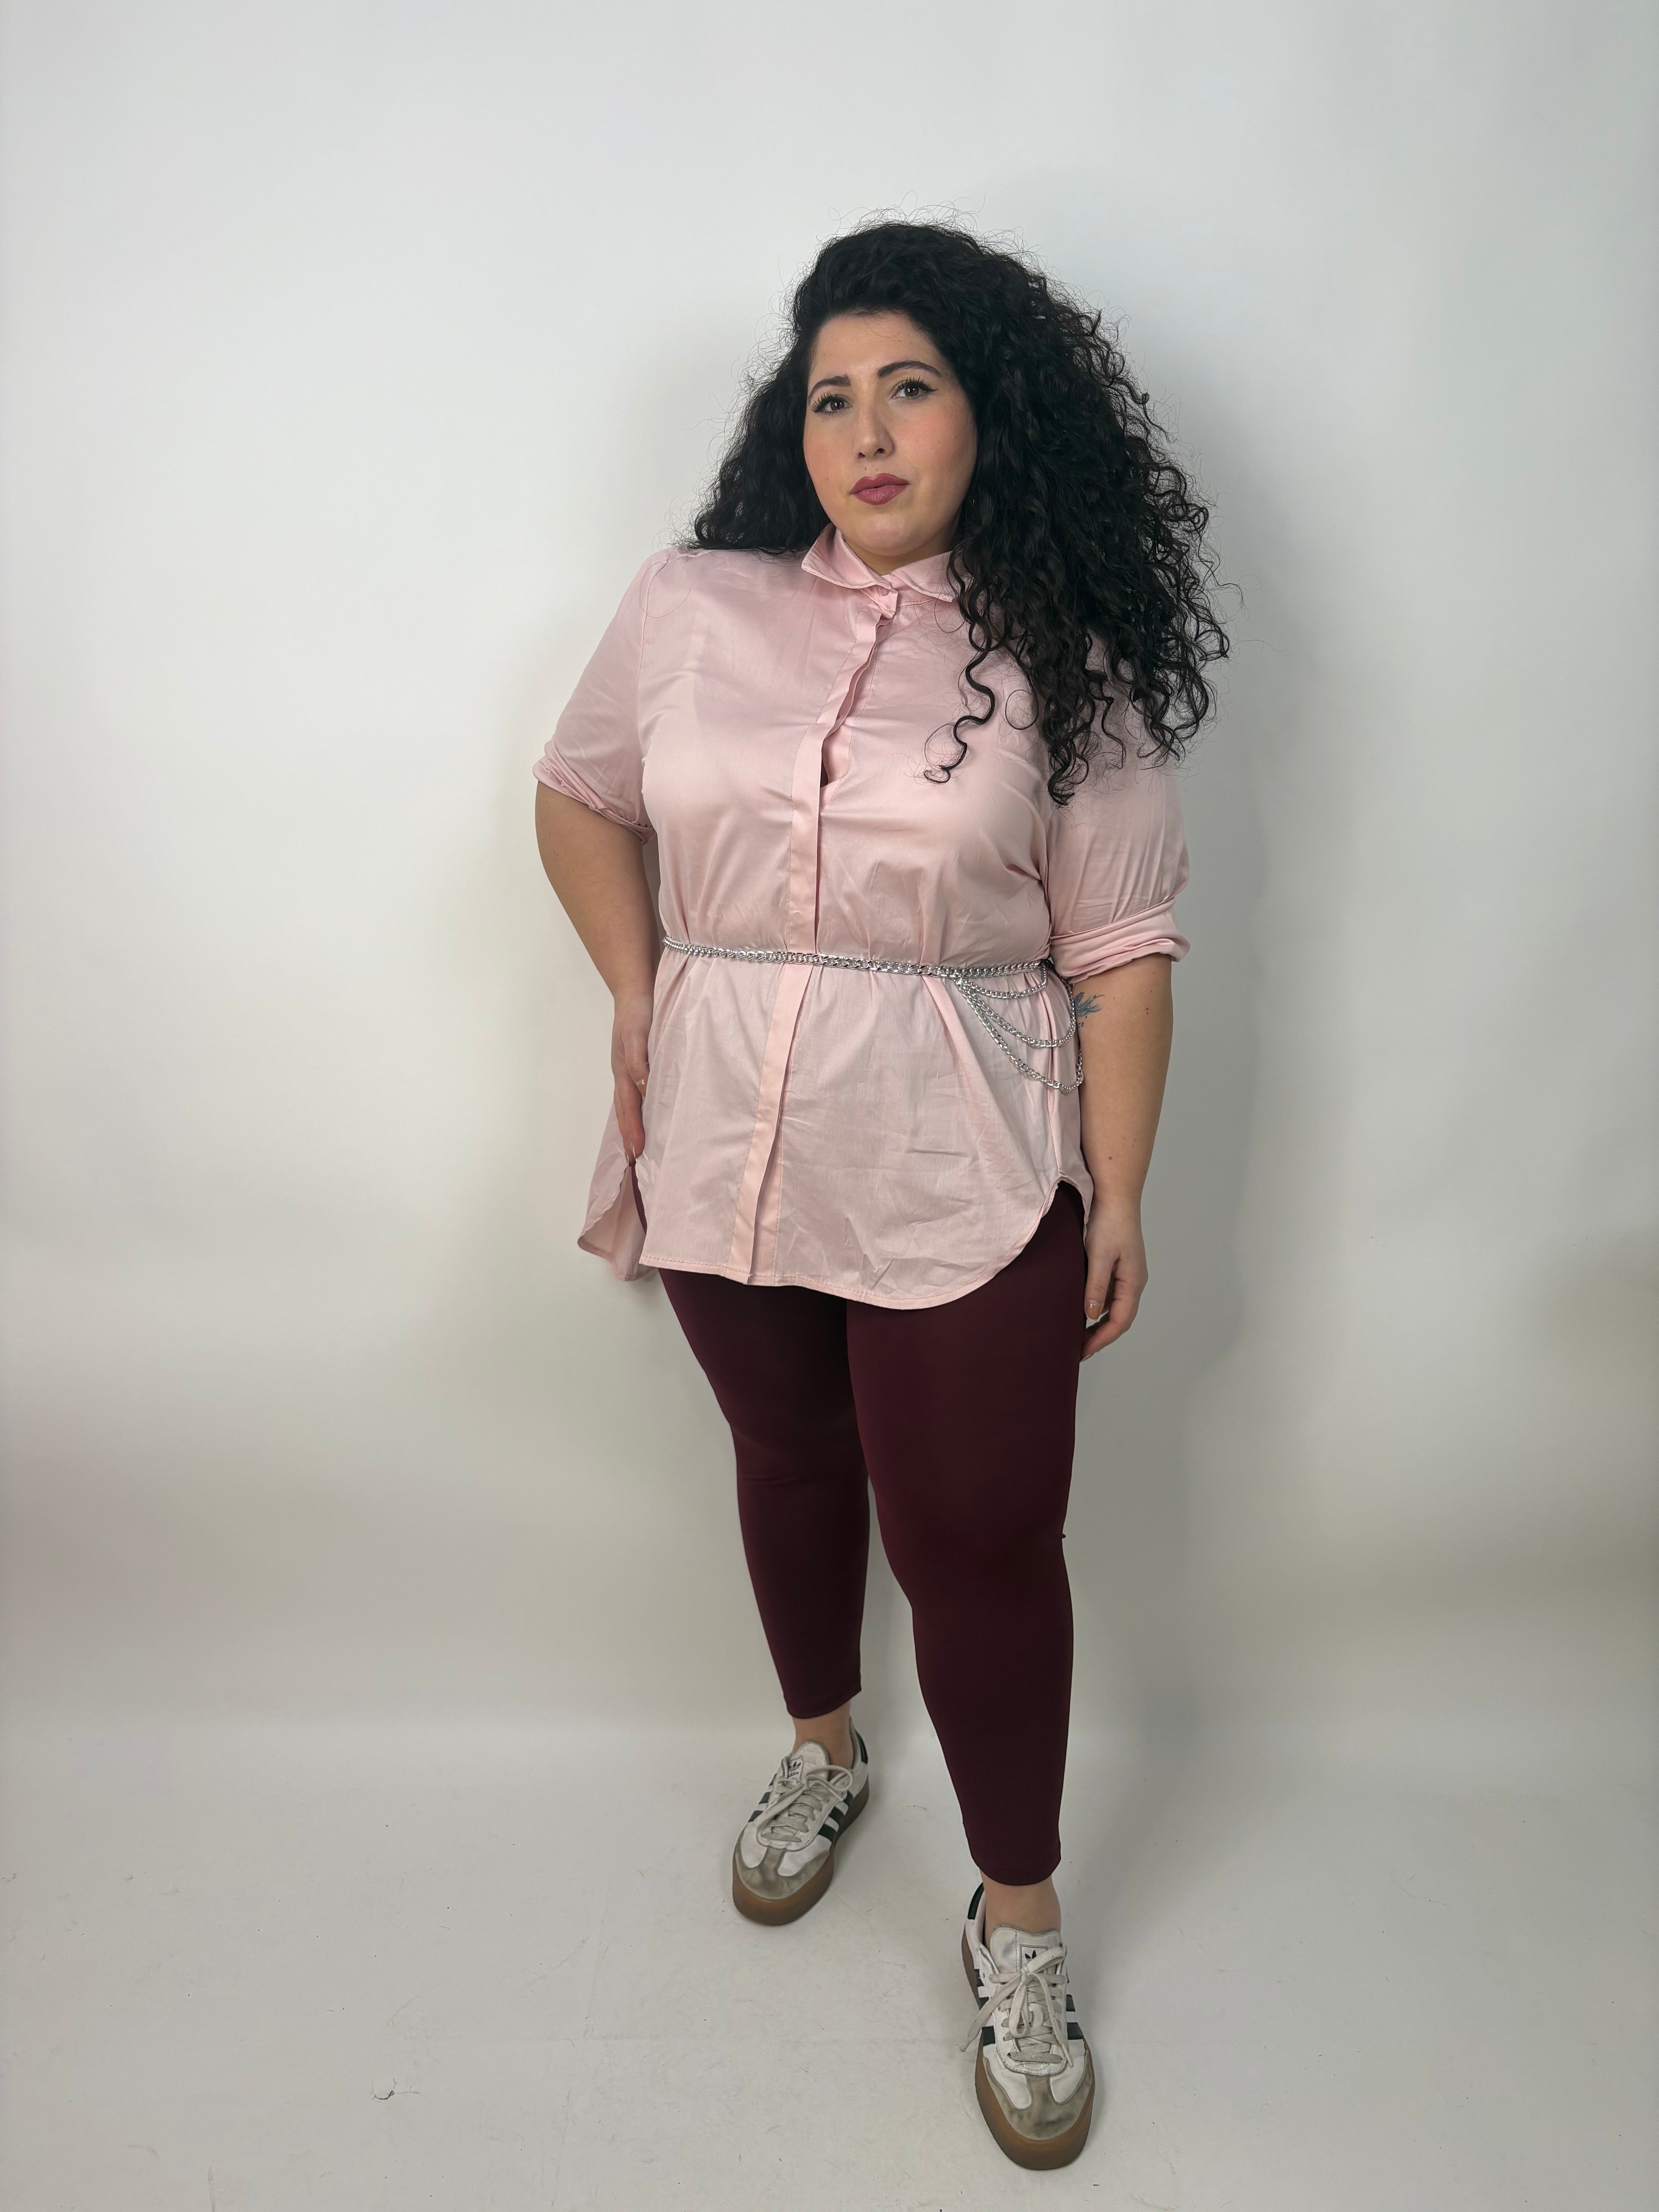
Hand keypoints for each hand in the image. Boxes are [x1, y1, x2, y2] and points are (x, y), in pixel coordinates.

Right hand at [611, 989, 652, 1159]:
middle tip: (635, 1161)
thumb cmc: (637, 1012)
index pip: (629, 1107)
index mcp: (624, 1070)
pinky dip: (639, 1108)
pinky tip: (646, 1115)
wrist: (634, 991)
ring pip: (629, 1103)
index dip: (633, 1129)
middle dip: (629, 1135)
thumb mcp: (638, 1033)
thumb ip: (639, 1058)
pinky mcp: (637, 1064)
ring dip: (632, 1125)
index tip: (638, 1152)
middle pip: (625, 1111)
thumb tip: (642, 1084)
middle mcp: (624, 1074)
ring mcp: (628, 1069)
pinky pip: (636, 1092)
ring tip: (637, 1147)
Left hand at [1081, 1196, 1147, 1359]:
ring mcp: (1128, 1274)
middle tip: (1078, 1351)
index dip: (1101, 1339)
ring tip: (1078, 1336)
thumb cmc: (1108, 1221)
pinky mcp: (1120, 1267)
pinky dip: (1098, 1308)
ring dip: (1099, 1324)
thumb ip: (1095, 1286)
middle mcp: (1134, 1281)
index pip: (1120, 1321)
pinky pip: (1111, 1295)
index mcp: (1133, 1282)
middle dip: (1101, 1337)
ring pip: (1115, 1308)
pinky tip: (1082, 1310)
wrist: (1116, 1195)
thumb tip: (1089, 1316)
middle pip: (1120, 1319)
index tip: (1083, 1352)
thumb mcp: (1098, 1255)